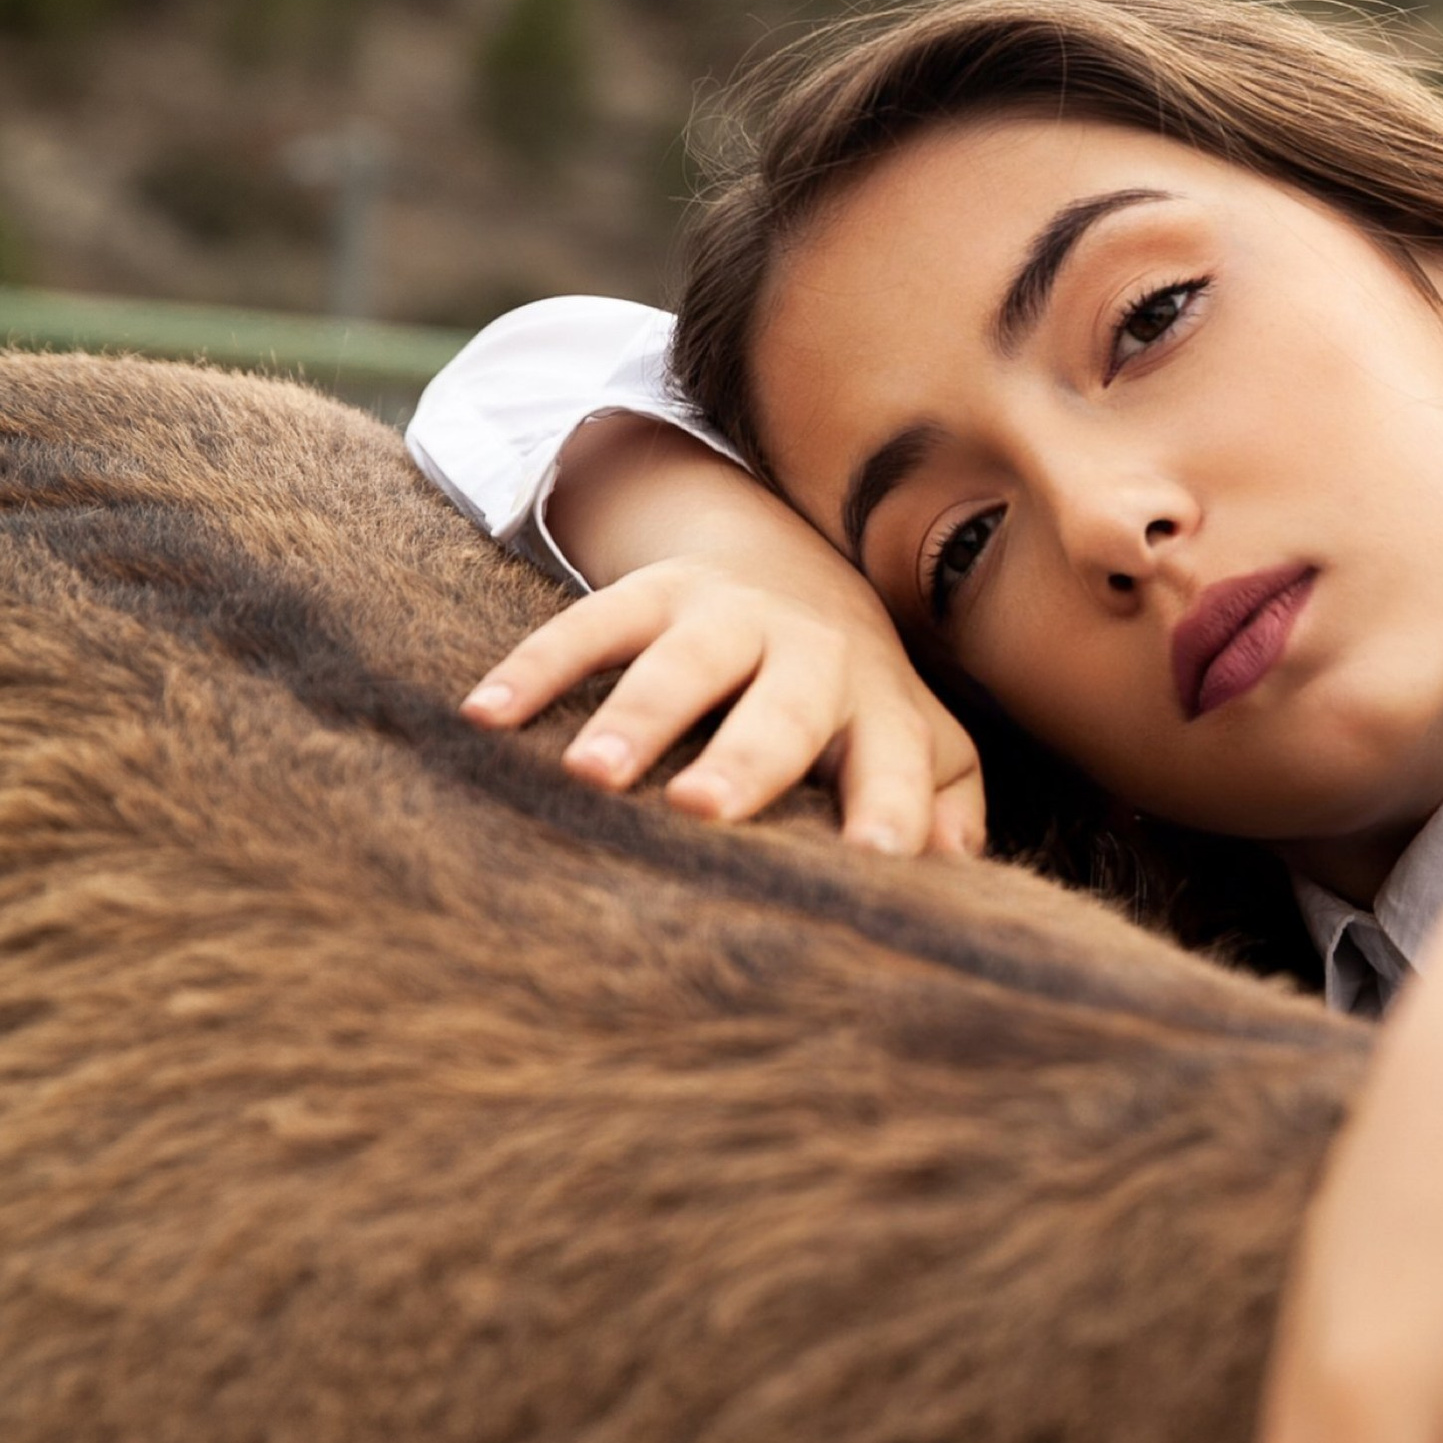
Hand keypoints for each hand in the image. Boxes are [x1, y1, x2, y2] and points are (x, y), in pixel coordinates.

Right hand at [456, 415, 983, 851]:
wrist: (797, 565)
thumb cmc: (855, 704)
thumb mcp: (917, 744)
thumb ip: (945, 807)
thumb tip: (959, 878)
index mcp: (882, 707)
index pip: (897, 769)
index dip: (889, 813)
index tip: (871, 864)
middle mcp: (811, 656)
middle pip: (783, 709)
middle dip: (746, 758)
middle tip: (704, 811)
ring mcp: (727, 618)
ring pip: (680, 665)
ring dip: (634, 717)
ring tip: (589, 777)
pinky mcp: (653, 593)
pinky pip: (588, 625)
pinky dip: (535, 670)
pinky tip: (483, 718)